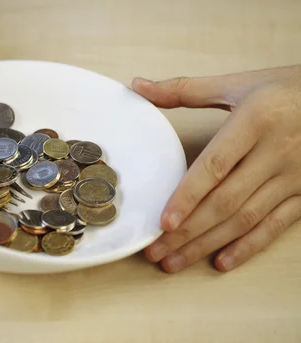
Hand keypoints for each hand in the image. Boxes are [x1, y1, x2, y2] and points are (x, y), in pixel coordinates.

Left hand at [131, 65, 300, 272]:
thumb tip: (139, 86)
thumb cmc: (285, 89)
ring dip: (208, 244)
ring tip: (175, 262)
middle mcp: (275, 152)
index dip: (188, 196)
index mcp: (254, 122)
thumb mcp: (238, 84)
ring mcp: (293, 176)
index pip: (215, 166)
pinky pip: (276, 225)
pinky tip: (221, 262)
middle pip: (225, 201)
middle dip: (188, 231)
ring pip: (245, 219)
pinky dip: (248, 247)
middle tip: (156, 251)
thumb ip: (185, 90)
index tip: (163, 222)